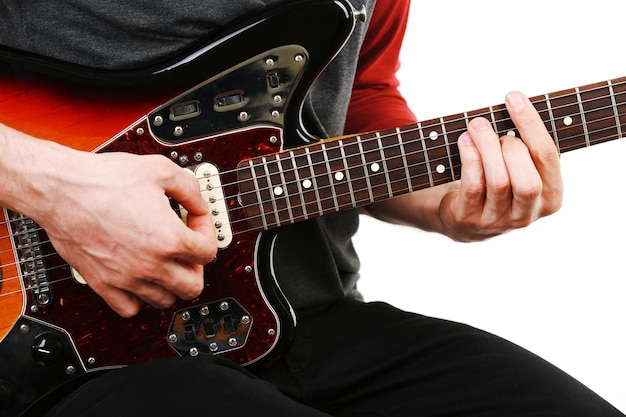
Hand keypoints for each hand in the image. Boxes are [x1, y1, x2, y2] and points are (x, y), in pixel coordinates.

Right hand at [37, 150, 216, 317]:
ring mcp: (126, 278)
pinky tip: (138, 277)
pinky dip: (139, 298)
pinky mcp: (103, 284)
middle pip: (193, 286)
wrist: (61, 189)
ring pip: (164, 300)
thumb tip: (199, 204)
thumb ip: (190, 189)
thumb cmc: (103, 180)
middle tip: (186, 249)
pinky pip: (130, 308)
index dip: (207, 232)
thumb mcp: (160, 170)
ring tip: (163, 262)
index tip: (195, 222)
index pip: (208, 252)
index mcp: (169, 239)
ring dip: (170, 283)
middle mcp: (150, 265)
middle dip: (195, 267)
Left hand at [439, 91, 562, 240]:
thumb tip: (516, 101)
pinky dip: (470, 157)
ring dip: (486, 146)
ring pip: (499, 182)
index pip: (548, 158)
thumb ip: (526, 143)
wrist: (462, 216)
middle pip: (528, 180)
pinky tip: (464, 141)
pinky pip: (474, 185)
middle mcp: (527, 214)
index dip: (532, 125)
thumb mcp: (519, 167)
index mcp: (550, 198)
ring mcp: (498, 221)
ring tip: (475, 126)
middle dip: (510, 146)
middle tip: (491, 126)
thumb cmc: (496, 180)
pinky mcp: (469, 219)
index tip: (514, 98)